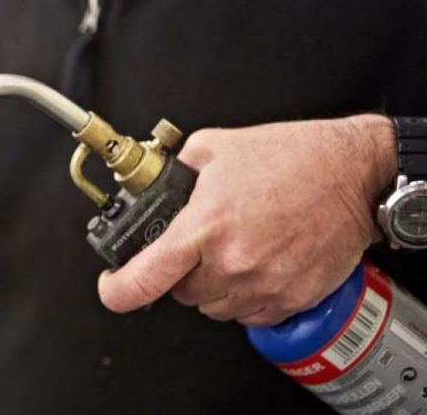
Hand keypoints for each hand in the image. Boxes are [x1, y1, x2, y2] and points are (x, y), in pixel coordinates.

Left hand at [97, 114, 395, 325]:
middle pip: (181, 294)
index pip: (145, 278)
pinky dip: (245, 297)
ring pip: (214, 307)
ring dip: (212, 286)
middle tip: (197, 246)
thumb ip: (175, 169)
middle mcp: (231, 261)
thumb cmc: (291, 156)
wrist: (351, 172)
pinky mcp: (292, 298)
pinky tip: (256, 264)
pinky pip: (251, 315)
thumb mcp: (214, 147)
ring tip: (231, 250)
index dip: (117, 290)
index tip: (111, 285)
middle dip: (179, 273)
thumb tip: (148, 181)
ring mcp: (263, 284)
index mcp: (204, 225)